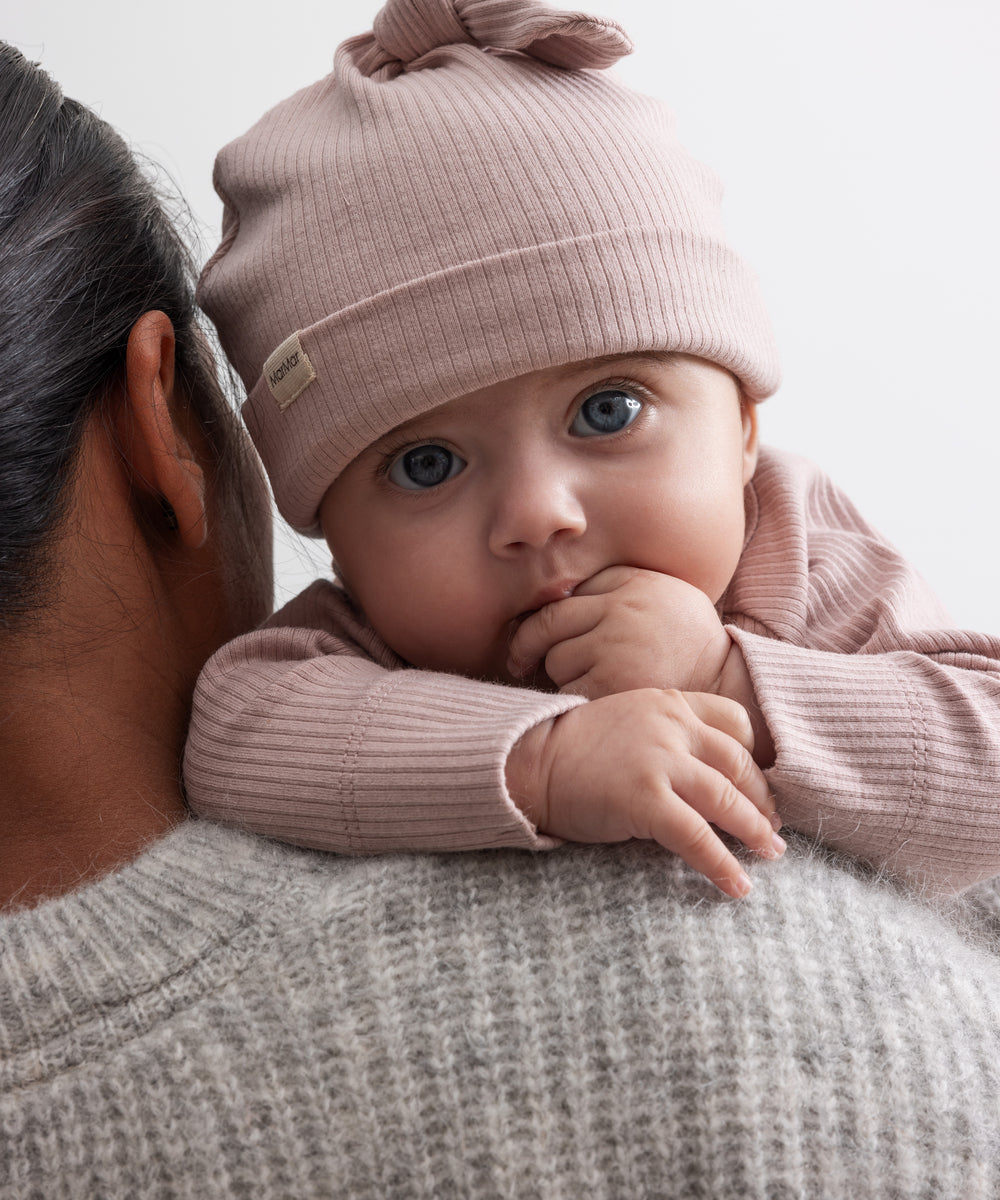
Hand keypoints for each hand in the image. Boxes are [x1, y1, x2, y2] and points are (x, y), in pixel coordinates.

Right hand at [506, 688, 783, 898]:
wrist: (528, 760)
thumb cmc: (574, 749)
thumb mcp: (628, 721)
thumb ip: (667, 737)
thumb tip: (706, 779)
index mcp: (670, 702)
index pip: (735, 721)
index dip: (755, 756)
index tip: (761, 783)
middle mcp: (672, 726)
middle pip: (738, 763)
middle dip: (762, 799)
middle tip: (774, 826)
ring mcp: (660, 761)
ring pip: (726, 799)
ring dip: (755, 831)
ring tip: (771, 853)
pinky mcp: (645, 799)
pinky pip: (697, 836)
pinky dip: (723, 864)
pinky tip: (738, 884)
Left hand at [508, 567, 730, 698]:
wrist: (726, 684)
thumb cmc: (687, 641)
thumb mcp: (662, 592)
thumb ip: (616, 585)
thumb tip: (555, 591)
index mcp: (630, 583)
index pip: (564, 595)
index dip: (542, 618)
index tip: (534, 634)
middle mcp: (621, 609)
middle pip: (547, 624)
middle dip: (528, 645)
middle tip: (520, 660)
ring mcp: (616, 647)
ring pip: (555, 660)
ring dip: (559, 675)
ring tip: (585, 681)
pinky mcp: (613, 686)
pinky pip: (567, 692)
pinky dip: (570, 701)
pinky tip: (589, 702)